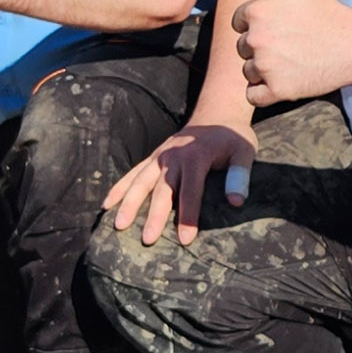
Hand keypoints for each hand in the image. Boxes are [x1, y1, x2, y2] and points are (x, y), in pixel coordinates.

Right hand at [105, 121, 257, 245]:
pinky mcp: (153, 157)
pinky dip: (119, 187)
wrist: (215, 112)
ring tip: (119, 225)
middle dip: (154, 215)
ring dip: (129, 202)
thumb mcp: (244, 150)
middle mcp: (174, 156)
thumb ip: (239, 175)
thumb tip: (235, 202)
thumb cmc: (232, 137)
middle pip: (162, 188)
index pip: (191, 189)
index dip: (188, 215)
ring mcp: (160, 156)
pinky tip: (107, 204)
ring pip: (141, 180)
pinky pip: (133, 172)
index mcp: (197, 156)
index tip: (184, 240)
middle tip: (147, 240)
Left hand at [233, 0, 347, 108]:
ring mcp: (266, 66)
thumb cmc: (326, 10)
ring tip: (290, 60)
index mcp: (256, 11)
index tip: (280, 26)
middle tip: (289, 43)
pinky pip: (253, 95)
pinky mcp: (277, 90)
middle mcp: (256, 39)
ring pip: (248, 71)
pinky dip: (265, 91)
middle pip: (242, 47)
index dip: (257, 23)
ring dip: (262, 69)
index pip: (238, 21)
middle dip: (260, 46)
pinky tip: (285, 79)